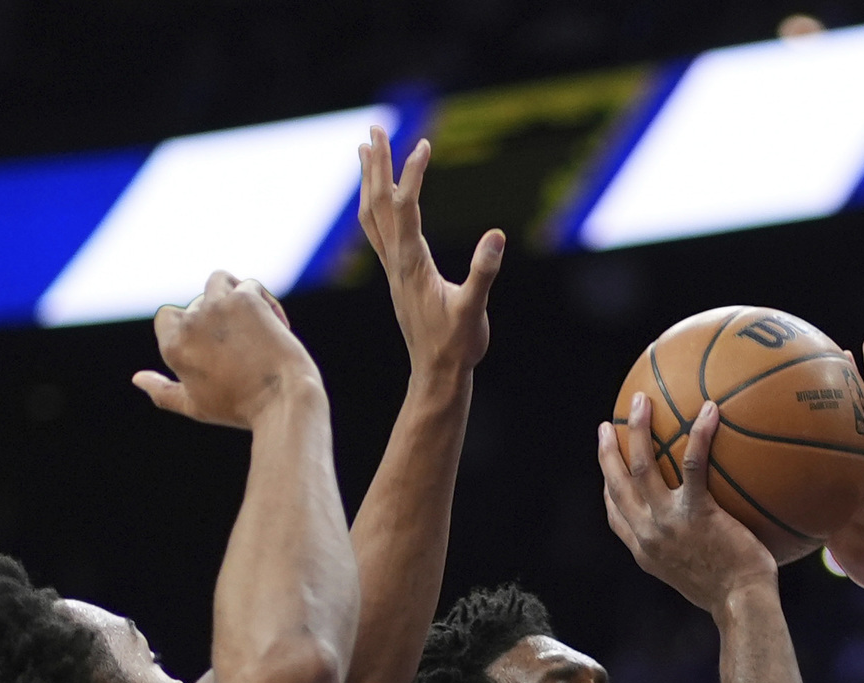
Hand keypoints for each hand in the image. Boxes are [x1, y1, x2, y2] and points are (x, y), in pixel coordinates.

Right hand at [133, 272, 321, 428]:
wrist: (284, 402)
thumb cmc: (242, 409)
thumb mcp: (197, 406)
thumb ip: (163, 392)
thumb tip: (137, 378)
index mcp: (173, 346)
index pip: (166, 316)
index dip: (190, 326)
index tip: (216, 346)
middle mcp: (190, 322)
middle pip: (198, 302)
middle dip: (221, 320)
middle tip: (248, 350)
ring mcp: (217, 306)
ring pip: (219, 280)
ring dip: (234, 294)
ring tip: (254, 321)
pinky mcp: (246, 299)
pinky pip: (250, 286)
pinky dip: (263, 301)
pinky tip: (277, 325)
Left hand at [358, 125, 501, 376]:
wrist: (437, 373)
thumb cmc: (457, 345)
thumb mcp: (475, 309)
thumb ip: (483, 272)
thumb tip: (497, 236)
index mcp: (413, 263)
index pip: (407, 207)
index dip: (413, 174)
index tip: (424, 144)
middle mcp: (396, 261)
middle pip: (378, 202)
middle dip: (377, 164)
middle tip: (376, 129)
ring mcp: (394, 268)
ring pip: (372, 214)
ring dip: (369, 180)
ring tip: (366, 149)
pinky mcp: (398, 275)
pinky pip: (378, 230)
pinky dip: (375, 204)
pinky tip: (379, 196)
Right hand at [599, 394, 778, 610]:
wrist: (741, 605)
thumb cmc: (732, 595)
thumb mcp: (698, 577)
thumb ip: (691, 551)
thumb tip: (708, 535)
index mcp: (645, 551)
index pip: (616, 515)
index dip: (608, 487)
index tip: (608, 469)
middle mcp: (648, 535)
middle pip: (617, 483)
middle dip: (609, 450)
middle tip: (610, 424)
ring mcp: (668, 523)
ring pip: (642, 466)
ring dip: (639, 430)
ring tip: (642, 401)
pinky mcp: (696, 513)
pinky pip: (693, 465)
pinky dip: (699, 434)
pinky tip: (709, 410)